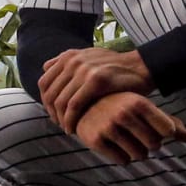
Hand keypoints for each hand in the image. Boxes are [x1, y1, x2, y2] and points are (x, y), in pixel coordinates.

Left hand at [39, 48, 153, 133]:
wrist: (141, 67)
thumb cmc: (115, 67)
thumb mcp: (89, 57)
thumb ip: (67, 61)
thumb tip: (45, 66)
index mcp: (68, 56)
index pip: (44, 83)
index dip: (45, 102)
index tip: (54, 114)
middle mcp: (73, 61)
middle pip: (50, 94)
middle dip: (52, 113)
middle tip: (59, 125)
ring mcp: (83, 70)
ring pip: (60, 102)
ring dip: (60, 120)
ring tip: (67, 129)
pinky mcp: (95, 81)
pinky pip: (74, 106)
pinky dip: (70, 121)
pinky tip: (73, 129)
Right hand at [74, 92, 185, 163]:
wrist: (84, 105)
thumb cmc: (124, 107)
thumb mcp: (146, 110)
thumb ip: (171, 124)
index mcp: (139, 102)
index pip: (168, 130)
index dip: (162, 133)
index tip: (152, 125)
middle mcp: (124, 113)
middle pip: (154, 145)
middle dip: (148, 144)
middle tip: (135, 133)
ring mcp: (109, 126)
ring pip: (139, 155)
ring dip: (135, 152)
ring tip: (124, 138)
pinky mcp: (96, 140)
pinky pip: (122, 161)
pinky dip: (121, 157)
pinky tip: (113, 144)